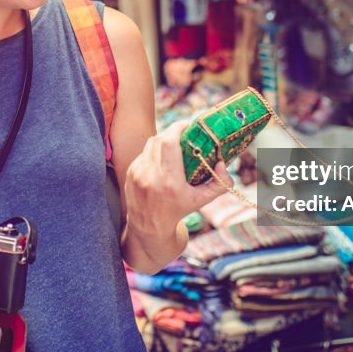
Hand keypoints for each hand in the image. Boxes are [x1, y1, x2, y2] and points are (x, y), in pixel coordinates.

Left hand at [124, 120, 234, 236]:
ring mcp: (137, 174)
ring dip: (163, 140)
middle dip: (173, 132)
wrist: (149, 226)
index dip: (177, 128)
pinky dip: (154, 152)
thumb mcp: (203, 200)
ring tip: (175, 145)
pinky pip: (144, 153)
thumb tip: (223, 163)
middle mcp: (150, 176)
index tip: (188, 125)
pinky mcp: (130, 172)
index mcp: (169, 182)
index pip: (168, 143)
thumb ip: (220, 183)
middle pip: (159, 140)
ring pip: (150, 144)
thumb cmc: (179, 210)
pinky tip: (163, 159)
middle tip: (185, 134)